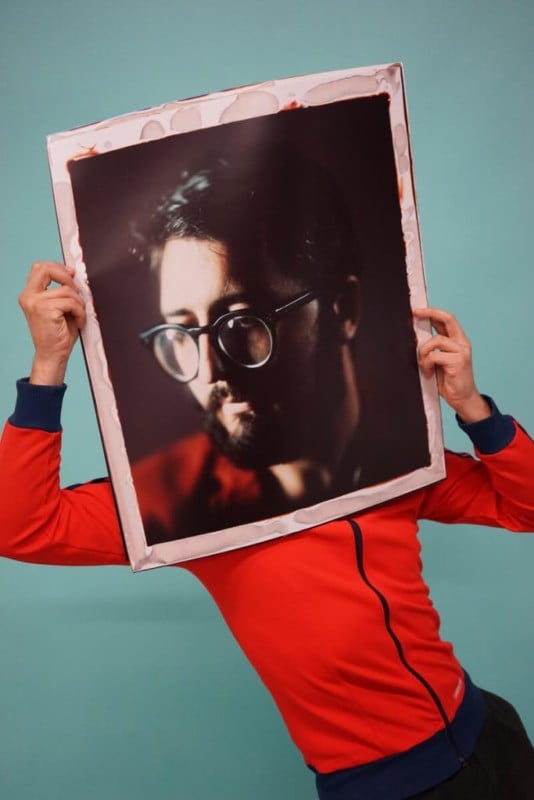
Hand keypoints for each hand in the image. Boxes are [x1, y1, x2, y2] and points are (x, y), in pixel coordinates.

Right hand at [19, 261, 85, 385]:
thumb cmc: (58, 334)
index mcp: (29, 295)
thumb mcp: (59, 307)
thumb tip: (72, 274)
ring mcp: (35, 302)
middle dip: (67, 277)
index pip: (40, 268)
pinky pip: (71, 302)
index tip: (71, 274)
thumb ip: (61, 290)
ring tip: (78, 315)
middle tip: (76, 292)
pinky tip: (78, 321)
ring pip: (67, 289)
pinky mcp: (46, 310)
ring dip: (79, 303)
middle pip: (47, 269)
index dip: (57, 267)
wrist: (53, 355)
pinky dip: (80, 311)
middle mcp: (29, 296)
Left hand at [413, 307, 490, 422]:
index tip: (417, 311)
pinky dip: (427, 363)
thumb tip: (417, 336)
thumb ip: (432, 348)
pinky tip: (428, 372)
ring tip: (424, 365)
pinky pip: (434, 355)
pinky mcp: (458, 361)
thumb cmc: (449, 380)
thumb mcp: (438, 361)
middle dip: (430, 313)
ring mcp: (461, 351)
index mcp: (458, 341)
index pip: (447, 319)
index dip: (432, 312)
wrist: (463, 398)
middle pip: (448, 319)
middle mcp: (462, 343)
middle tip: (415, 313)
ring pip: (436, 340)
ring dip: (423, 352)